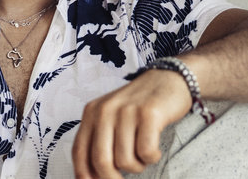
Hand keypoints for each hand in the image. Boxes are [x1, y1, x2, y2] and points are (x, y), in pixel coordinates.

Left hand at [72, 69, 192, 178]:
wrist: (168, 79)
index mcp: (91, 112)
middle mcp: (105, 110)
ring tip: (143, 151)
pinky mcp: (149, 114)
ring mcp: (127, 111)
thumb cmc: (138, 106)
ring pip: (126, 161)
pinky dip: (152, 157)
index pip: (79, 152)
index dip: (84, 175)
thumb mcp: (111, 117)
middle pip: (101, 161)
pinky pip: (146, 152)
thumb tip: (90, 177)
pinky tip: (155, 146)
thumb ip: (98, 141)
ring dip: (138, 165)